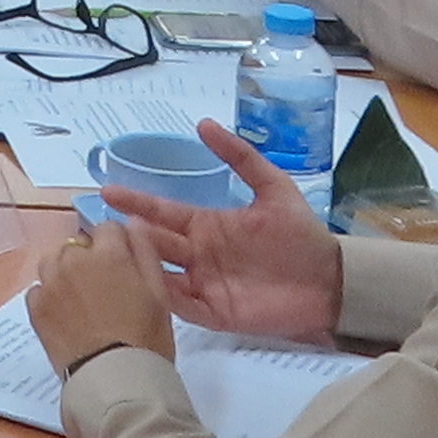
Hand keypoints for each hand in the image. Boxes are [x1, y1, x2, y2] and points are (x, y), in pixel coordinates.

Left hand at [26, 225, 174, 370]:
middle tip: (104, 289)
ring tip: (81, 300)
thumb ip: (145, 253)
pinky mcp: (35, 306)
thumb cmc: (146, 338)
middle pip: (78, 244)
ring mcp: (50, 283)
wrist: (113, 379)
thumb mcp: (159, 294)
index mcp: (109, 254)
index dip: (118, 245)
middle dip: (90, 258)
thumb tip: (133, 223)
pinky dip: (49, 296)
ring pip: (54, 262)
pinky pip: (39, 289)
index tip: (123, 267)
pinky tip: (65, 316)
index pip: (108, 228)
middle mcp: (74, 260)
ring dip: (65, 272)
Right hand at [115, 123, 347, 344]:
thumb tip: (203, 123)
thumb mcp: (274, 189)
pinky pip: (181, 306)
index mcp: (207, 226)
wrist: (331, 282)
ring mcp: (204, 285)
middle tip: (106, 226)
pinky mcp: (214, 313)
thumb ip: (241, 157)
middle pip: (155, 242)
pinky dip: (162, 297)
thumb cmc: (302, 236)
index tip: (108, 190)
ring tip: (120, 253)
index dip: (137, 202)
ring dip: (141, 264)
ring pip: (160, 274)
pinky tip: (145, 287)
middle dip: (131, 234)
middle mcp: (198, 254)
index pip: (163, 212)